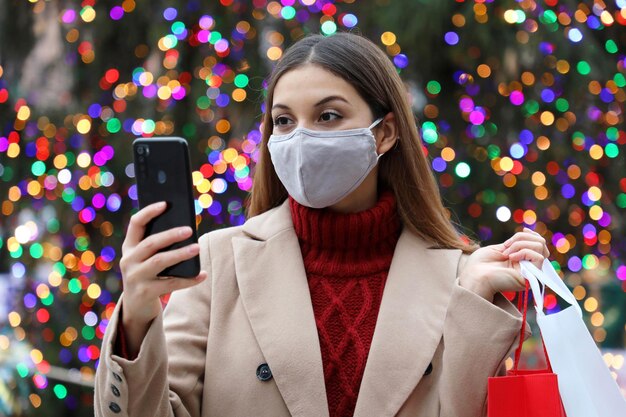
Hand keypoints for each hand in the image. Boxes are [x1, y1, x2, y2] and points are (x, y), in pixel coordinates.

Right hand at [119, 201, 206, 353]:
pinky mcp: (145, 293)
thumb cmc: (149, 274)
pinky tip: (202, 274)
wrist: (136, 306)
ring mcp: (135, 277)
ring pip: (160, 261)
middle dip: (170, 235)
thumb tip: (187, 229)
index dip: (149, 212)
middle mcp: (128, 260)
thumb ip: (160, 244)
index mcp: (129, 246)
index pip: (136, 223)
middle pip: (150, 243)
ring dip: (180, 254)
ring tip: (197, 248)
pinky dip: (189, 279)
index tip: (165, 203)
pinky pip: (171, 284)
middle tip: (190, 229)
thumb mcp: (147, 258)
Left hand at [459, 227, 549, 301]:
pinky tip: (510, 257)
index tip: (523, 229)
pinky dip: (523, 252)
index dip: (532, 234)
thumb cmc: (480, 264)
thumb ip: (514, 243)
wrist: (474, 276)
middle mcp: (527, 266)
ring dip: (520, 244)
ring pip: (539, 247)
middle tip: (506, 246)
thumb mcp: (498, 248)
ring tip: (506, 253)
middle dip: (522, 237)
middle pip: (540, 243)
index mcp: (519, 259)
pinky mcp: (531, 277)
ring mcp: (530, 272)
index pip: (538, 244)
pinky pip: (538, 257)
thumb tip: (528, 233)